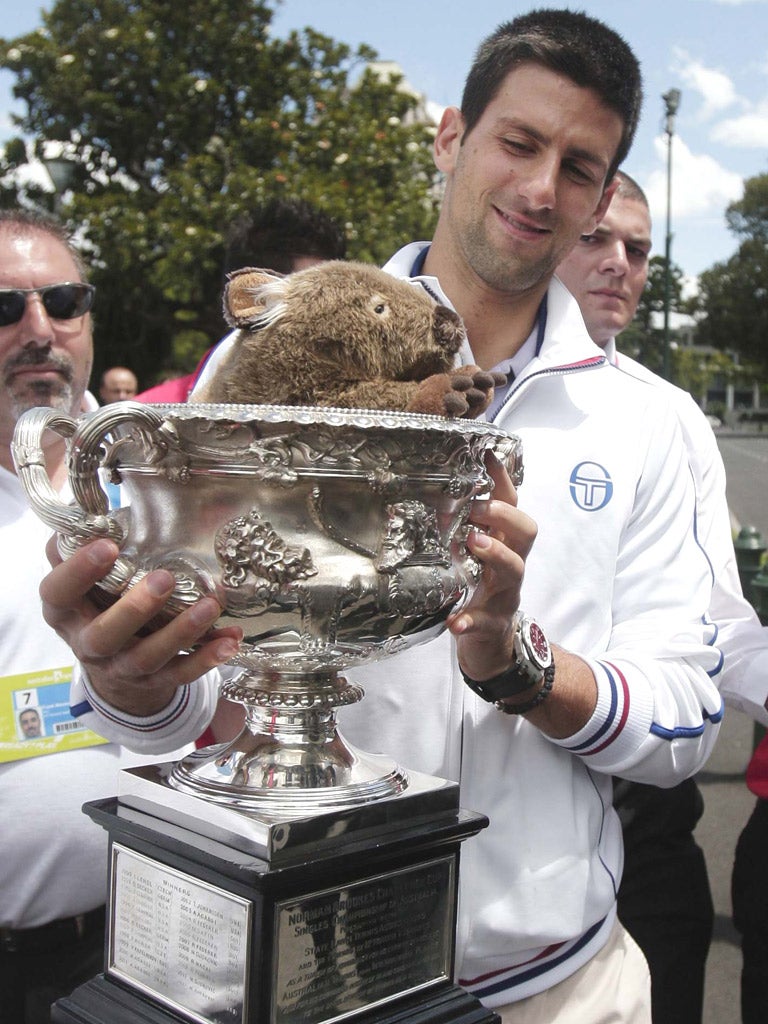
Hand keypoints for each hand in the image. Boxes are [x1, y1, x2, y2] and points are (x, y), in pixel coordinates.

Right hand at [40, 537, 241, 715]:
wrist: (111, 668)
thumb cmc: (98, 605)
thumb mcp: (83, 580)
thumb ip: (85, 547)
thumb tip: (96, 512)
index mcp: (64, 612)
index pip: (58, 593)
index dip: (78, 572)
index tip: (107, 546)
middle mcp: (89, 644)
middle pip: (105, 634)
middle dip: (134, 609)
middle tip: (164, 578)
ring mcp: (122, 668)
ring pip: (148, 657)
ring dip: (181, 632)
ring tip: (209, 606)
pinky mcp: (154, 681)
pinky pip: (182, 673)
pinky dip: (208, 658)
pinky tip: (231, 638)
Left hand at [448, 452, 536, 679]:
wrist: (489, 644)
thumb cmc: (477, 590)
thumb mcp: (473, 555)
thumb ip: (462, 528)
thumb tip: (433, 493)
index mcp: (504, 543)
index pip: (511, 504)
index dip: (503, 480)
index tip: (488, 455)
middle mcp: (510, 564)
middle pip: (526, 532)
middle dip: (505, 515)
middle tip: (477, 508)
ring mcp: (504, 594)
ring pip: (514, 570)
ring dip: (496, 554)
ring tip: (474, 544)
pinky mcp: (492, 623)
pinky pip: (484, 622)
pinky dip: (469, 621)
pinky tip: (455, 621)